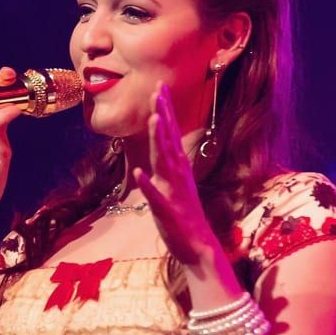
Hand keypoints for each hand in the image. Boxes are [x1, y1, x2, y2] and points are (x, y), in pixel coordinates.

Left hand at [131, 84, 224, 267]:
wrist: (197, 246)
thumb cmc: (183, 216)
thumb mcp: (174, 184)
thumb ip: (168, 165)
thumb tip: (162, 146)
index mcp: (178, 168)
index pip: (170, 134)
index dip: (164, 111)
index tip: (158, 88)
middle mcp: (177, 175)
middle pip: (168, 140)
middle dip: (162, 114)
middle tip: (157, 90)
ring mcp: (173, 191)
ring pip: (165, 162)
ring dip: (158, 141)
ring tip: (153, 120)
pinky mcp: (167, 211)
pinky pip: (156, 197)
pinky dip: (148, 185)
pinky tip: (139, 174)